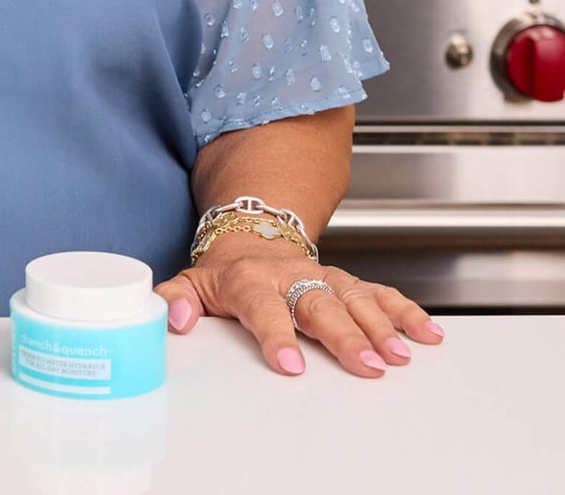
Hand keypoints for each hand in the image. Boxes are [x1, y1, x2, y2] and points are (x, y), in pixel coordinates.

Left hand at [155, 235, 444, 377]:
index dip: (275, 334)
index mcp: (249, 280)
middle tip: (368, 366)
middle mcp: (290, 275)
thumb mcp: (192, 281)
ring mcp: (321, 275)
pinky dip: (405, 310)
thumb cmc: (224, 273)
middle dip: (344, 335)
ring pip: (354, 297)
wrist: (250, 235)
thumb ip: (177, 298)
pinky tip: (428, 333)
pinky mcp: (345, 281)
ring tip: (401, 356)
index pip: (262, 306)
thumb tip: (173, 317)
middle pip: (318, 304)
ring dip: (380, 326)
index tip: (291, 364)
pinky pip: (379, 292)